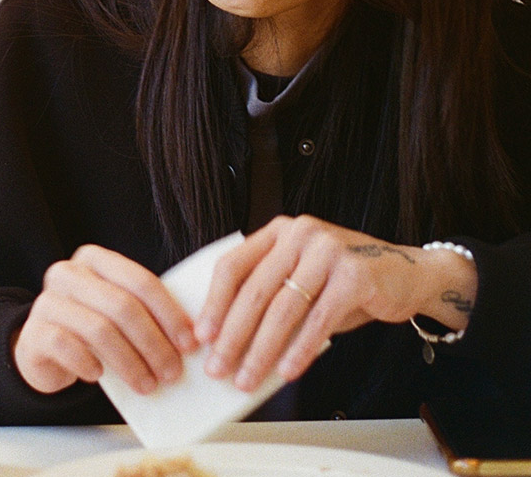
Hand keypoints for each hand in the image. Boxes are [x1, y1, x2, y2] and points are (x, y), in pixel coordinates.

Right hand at [12, 244, 198, 395]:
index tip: (189, 343)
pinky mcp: (34, 331)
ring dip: (129, 362)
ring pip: (98, 329)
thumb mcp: (115, 309)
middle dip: (153, 342)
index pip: (139, 280)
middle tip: (172, 371)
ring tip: (147, 384)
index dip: (168, 312)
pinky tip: (100, 376)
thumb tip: (189, 337)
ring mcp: (47, 300)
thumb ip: (144, 311)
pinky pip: (67, 347)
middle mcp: (68, 273)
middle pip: (122, 306)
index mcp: (94, 259)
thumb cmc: (90, 325)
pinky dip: (88, 364)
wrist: (44, 345)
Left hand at [194, 215, 478, 391]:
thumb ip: (273, 298)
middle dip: (233, 335)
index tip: (202, 335)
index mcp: (279, 231)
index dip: (214, 302)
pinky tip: (287, 371)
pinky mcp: (354, 275)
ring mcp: (327, 251)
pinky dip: (299, 350)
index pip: (233, 264)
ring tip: (248, 378)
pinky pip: (318, 320)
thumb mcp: (303, 279)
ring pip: (283, 308)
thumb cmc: (345, 280)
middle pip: (255, 290)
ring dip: (262, 350)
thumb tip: (233, 342)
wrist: (407, 273)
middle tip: (218, 367)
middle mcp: (300, 234)